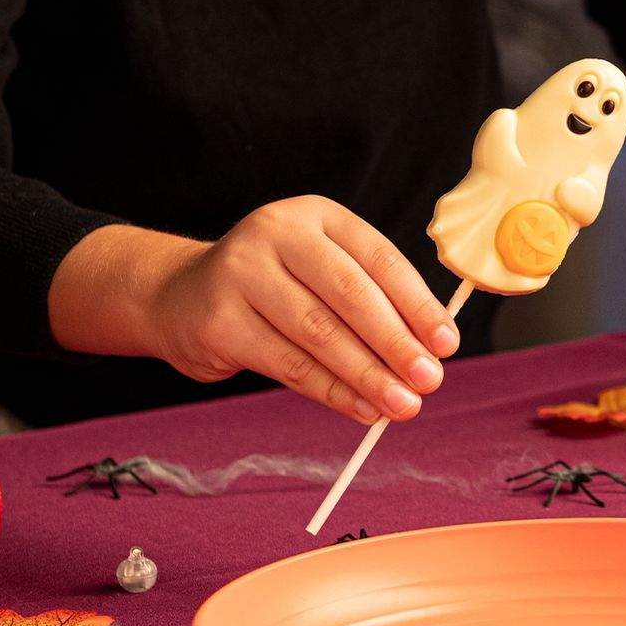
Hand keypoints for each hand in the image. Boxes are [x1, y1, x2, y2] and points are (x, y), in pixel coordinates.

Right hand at [51, 196, 458, 423]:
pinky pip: (289, 365)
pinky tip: (362, 409)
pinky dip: (333, 392)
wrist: (178, 296)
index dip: (418, 304)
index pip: (379, 258)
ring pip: (320, 334)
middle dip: (397, 343)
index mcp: (315, 216)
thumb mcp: (318, 271)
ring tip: (403, 404)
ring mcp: (241, 275)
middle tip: (430, 379)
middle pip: (350, 295)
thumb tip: (429, 350)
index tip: (447, 343)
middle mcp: (275, 235)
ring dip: (369, 375)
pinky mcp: (219, 322)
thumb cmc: (272, 287)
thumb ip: (369, 299)